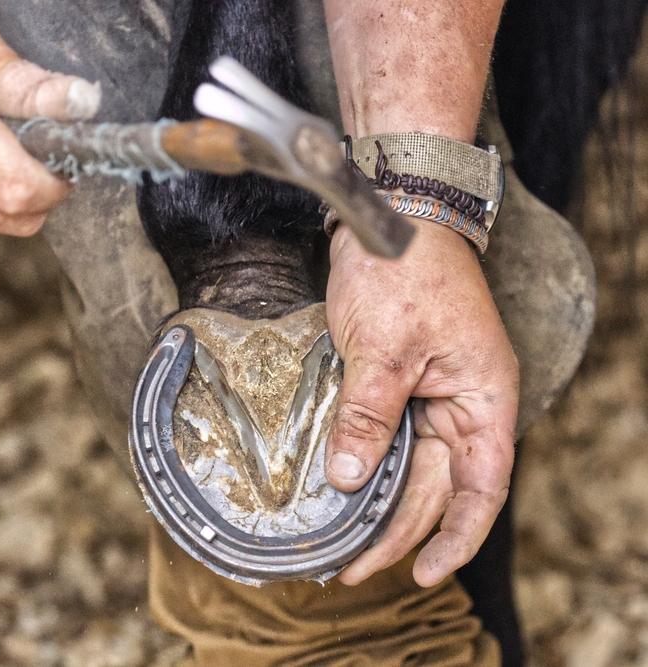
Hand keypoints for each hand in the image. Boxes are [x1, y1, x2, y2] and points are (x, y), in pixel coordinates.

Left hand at [324, 219, 518, 586]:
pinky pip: (384, 435)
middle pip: (434, 485)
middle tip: (351, 566)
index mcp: (482, 398)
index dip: (456, 536)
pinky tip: (338, 489)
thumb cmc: (405, 268)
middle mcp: (460, 403)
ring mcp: (428, 392)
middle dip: (395, 530)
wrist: (388, 213)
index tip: (422, 572)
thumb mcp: (384, 348)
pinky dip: (363, 463)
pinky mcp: (395, 380)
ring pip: (405, 465)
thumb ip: (370, 416)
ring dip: (376, 504)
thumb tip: (351, 479)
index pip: (479, 488)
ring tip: (340, 542)